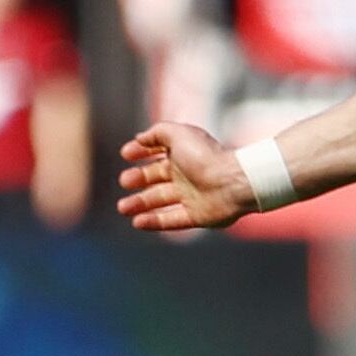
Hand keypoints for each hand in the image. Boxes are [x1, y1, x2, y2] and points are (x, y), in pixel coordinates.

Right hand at [118, 123, 251, 231]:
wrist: (233, 182)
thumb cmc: (206, 156)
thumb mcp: (178, 134)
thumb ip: (157, 132)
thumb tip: (139, 137)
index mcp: (183, 155)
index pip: (157, 153)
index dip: (140, 152)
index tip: (125, 154)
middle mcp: (186, 175)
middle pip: (156, 178)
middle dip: (137, 179)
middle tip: (124, 181)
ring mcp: (192, 196)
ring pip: (160, 201)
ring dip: (139, 204)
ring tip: (122, 208)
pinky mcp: (197, 216)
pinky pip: (172, 220)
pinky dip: (154, 222)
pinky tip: (137, 222)